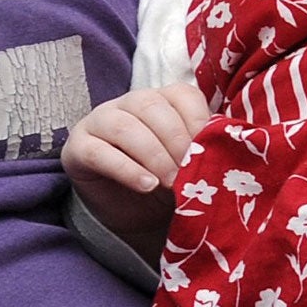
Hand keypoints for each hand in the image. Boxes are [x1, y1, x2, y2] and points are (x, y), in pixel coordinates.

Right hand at [61, 83, 209, 255]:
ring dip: (153, 155)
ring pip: (125, 126)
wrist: (133, 212)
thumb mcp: (191, 165)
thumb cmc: (168, 180)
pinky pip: (99, 152)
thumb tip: (229, 150)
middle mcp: (130, 103)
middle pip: (152, 107)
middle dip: (176, 141)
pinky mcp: (78, 147)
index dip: (197, 121)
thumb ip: (205, 151)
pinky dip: (125, 169)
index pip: (181, 95)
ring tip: (169, 183)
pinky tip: (146, 185)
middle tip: (189, 173)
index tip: (209, 149)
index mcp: (163, 100)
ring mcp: (100, 121)